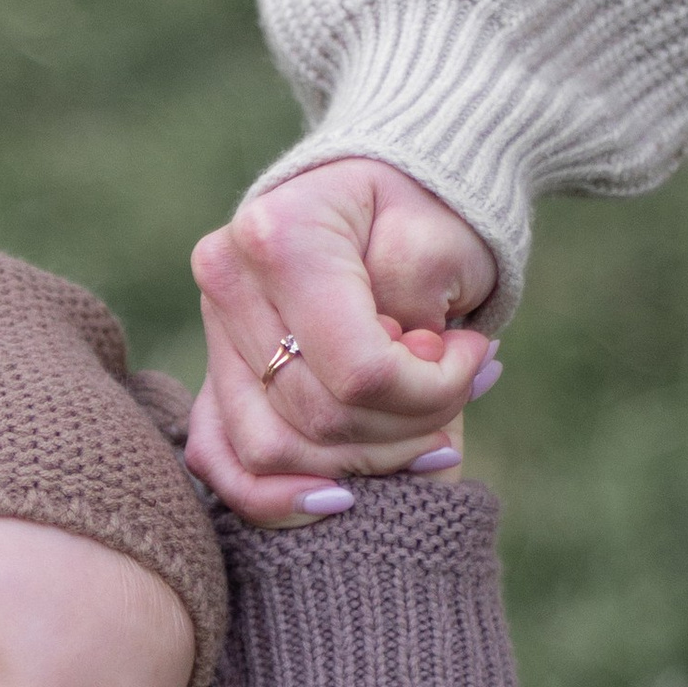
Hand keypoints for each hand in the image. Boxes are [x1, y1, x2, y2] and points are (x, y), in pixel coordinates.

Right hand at [187, 160, 501, 526]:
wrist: (377, 188)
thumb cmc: (423, 207)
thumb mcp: (444, 242)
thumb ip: (418, 320)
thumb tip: (390, 396)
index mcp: (281, 237)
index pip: (357, 370)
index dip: (429, 392)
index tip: (477, 360)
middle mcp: (227, 284)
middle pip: (315, 418)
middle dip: (402, 428)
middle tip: (457, 395)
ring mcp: (211, 334)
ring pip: (271, 453)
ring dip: (359, 461)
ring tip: (419, 429)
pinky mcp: (210, 374)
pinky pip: (220, 462)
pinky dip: (276, 495)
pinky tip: (337, 498)